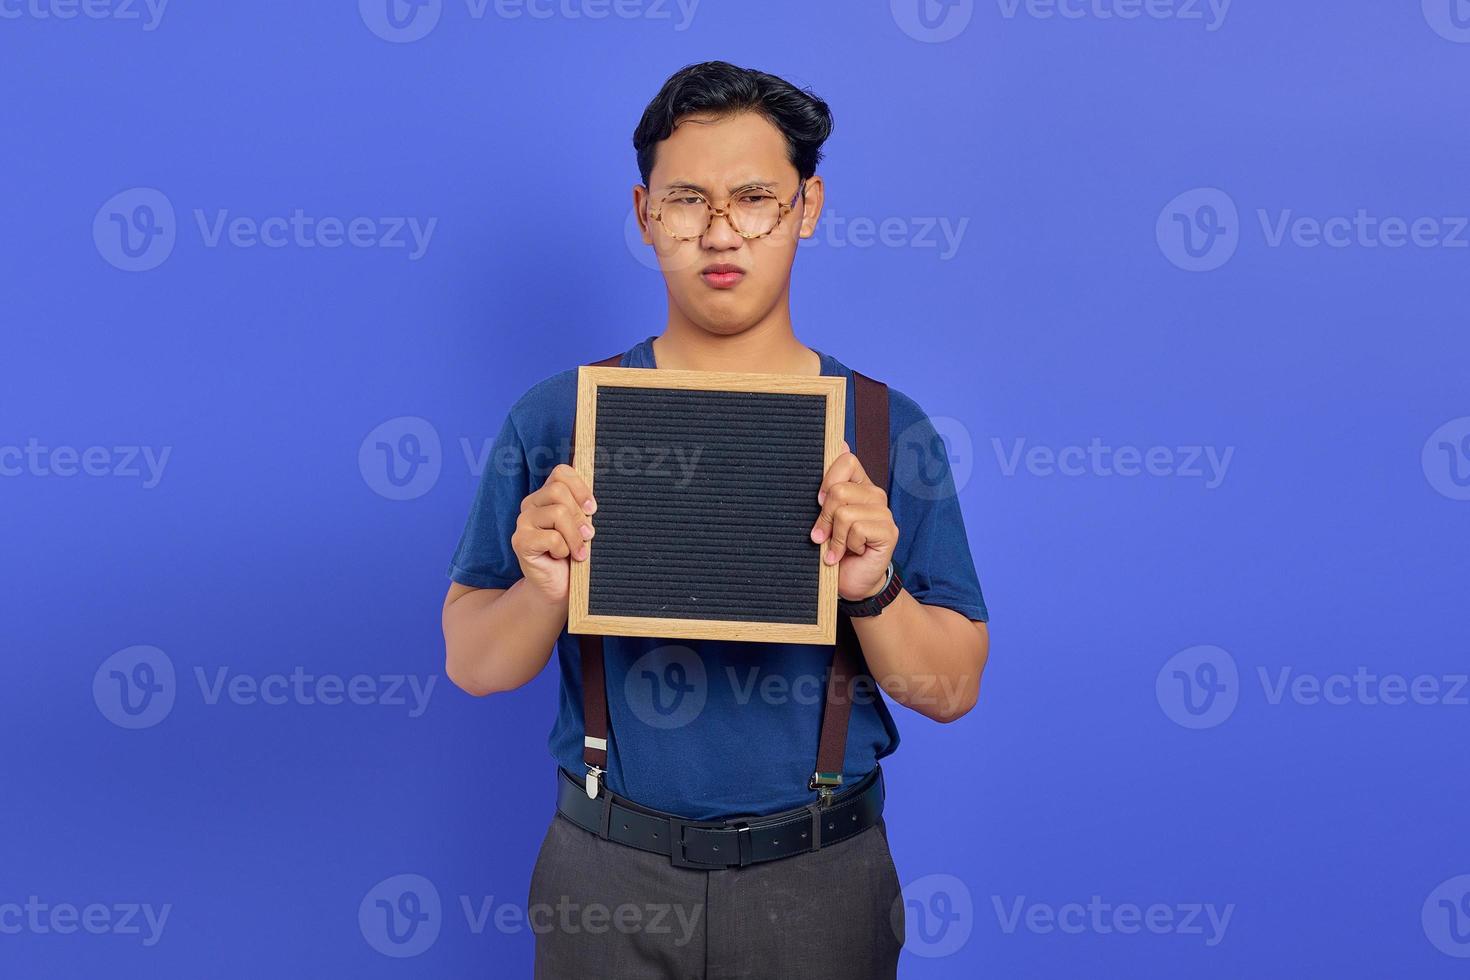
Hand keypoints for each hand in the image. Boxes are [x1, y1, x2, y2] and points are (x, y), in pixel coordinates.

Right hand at [511, 463, 595, 603]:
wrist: (558, 586)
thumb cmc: (573, 554)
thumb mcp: (582, 527)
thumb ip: (583, 509)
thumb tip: (592, 503)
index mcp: (546, 495)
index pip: (561, 473)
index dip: (580, 488)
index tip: (592, 509)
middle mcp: (531, 504)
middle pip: (559, 492)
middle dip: (579, 516)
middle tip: (588, 536)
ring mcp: (523, 521)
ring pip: (558, 513)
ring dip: (574, 537)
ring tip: (578, 552)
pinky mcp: (520, 541)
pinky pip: (551, 537)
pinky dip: (563, 549)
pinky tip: (560, 557)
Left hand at [810, 439, 898, 600]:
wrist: (850, 582)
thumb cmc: (833, 548)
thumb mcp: (824, 515)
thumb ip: (829, 485)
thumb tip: (839, 443)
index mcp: (859, 484)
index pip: (846, 460)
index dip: (827, 480)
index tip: (819, 502)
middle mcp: (874, 494)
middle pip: (839, 491)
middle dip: (824, 518)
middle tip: (822, 536)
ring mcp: (883, 512)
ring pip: (845, 512)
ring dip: (834, 537)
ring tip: (836, 548)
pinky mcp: (889, 531)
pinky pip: (856, 529)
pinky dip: (846, 546)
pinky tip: (851, 553)